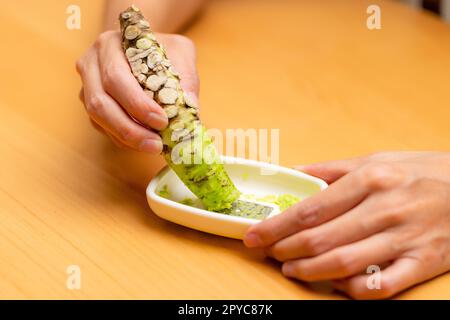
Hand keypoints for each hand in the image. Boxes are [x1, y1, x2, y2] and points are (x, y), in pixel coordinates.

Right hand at [76, 31, 198, 151]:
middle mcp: (91, 64)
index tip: (162, 121)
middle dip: (130, 128)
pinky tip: (143, 143)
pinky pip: (102, 127)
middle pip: (100, 103)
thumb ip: (186, 76)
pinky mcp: (91, 105)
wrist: (146, 48)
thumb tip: (190, 106)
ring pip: (98, 118)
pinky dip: (123, 139)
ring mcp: (87, 86)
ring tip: (153, 147)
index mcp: (109, 45)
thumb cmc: (163, 48)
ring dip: (126, 137)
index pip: (116, 77)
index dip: (137, 104)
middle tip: (156, 143)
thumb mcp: (180, 51)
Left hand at [244, 152, 449, 298]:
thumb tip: (293, 172)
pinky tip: (334, 284)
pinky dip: (352, 290)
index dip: (276, 226)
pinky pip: (381, 286)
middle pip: (321, 238)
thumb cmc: (419, 171)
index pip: (310, 210)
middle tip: (269, 253)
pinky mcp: (423, 262)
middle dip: (285, 250)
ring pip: (345, 263)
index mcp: (369, 179)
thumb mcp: (375, 159)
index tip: (254, 236)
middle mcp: (384, 208)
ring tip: (291, 270)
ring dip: (310, 271)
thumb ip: (331, 168)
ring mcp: (405, 238)